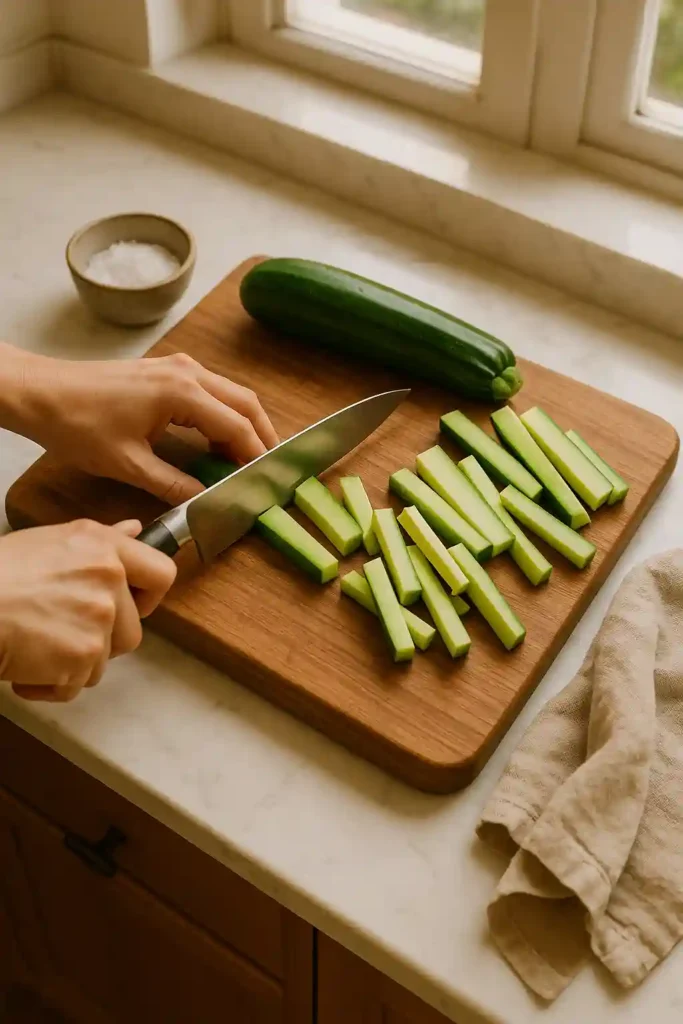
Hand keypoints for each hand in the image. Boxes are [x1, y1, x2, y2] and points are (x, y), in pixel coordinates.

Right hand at [0, 519, 175, 702]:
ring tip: (35, 645)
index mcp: (103, 546)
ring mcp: (99, 617)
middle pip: (131, 631)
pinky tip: (24, 663)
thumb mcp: (51, 541)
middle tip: (58, 631)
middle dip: (99, 642)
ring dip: (72, 663)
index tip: (130, 606)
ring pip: (103, 661)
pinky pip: (76, 685)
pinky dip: (49, 684)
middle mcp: (109, 578)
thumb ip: (102, 539)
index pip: (161, 574)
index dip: (149, 597)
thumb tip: (134, 529)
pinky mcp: (83, 654)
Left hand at [2, 344, 277, 504]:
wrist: (42, 393)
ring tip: (246, 460)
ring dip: (244, 424)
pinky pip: (212, 391)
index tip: (265, 482)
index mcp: (182, 393)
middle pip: (245, 403)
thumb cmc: (77, 425)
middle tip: (268, 470)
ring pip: (231, 394)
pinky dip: (224, 415)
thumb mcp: (128, 465)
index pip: (236, 427)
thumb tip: (205, 502)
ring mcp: (178, 367)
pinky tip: (217, 442)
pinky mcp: (167, 370)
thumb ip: (173, 484)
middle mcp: (187, 372)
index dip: (255, 457)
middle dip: (262, 436)